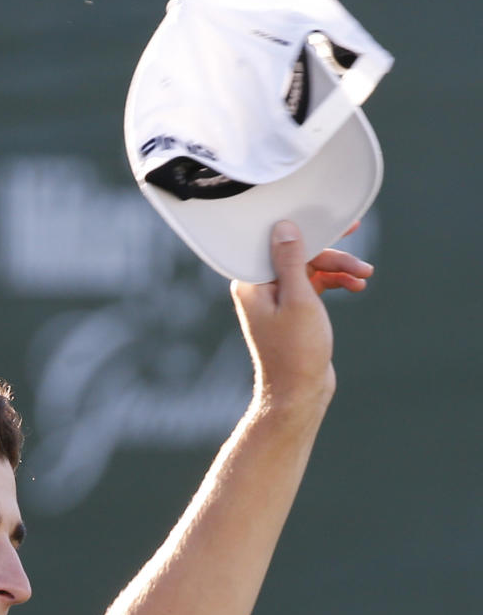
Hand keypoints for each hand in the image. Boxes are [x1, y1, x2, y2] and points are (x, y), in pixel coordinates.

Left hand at [231, 220, 373, 415]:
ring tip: (365, 275)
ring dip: (338, 268)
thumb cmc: (297, 351)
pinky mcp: (292, 310)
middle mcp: (259, 289)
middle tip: (359, 245)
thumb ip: (291, 261)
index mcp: (250, 283)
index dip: (307, 228)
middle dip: (331, 253)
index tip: (335, 220)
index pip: (277, 242)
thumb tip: (284, 227)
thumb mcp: (298, 299)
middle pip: (298, 254)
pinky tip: (356, 285)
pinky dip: (334, 282)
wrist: (299, 393)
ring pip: (310, 269)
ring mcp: (276, 300)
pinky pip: (314, 285)